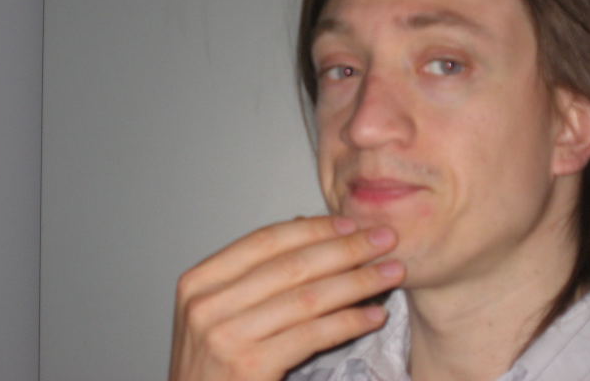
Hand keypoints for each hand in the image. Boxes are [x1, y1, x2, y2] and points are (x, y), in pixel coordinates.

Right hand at [167, 215, 404, 380]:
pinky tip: (374, 315)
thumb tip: (305, 223)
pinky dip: (349, 321)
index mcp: (198, 282)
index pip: (265, 240)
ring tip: (391, 273)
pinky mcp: (250, 367)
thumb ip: (258, 270)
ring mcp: (225, 337)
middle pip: (291, 265)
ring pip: (308, 298)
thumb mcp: (222, 310)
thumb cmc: (216, 365)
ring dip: (357, 282)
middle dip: (346, 249)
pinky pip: (313, 335)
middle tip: (384, 239)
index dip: (313, 229)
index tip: (352, 224)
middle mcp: (207, 305)